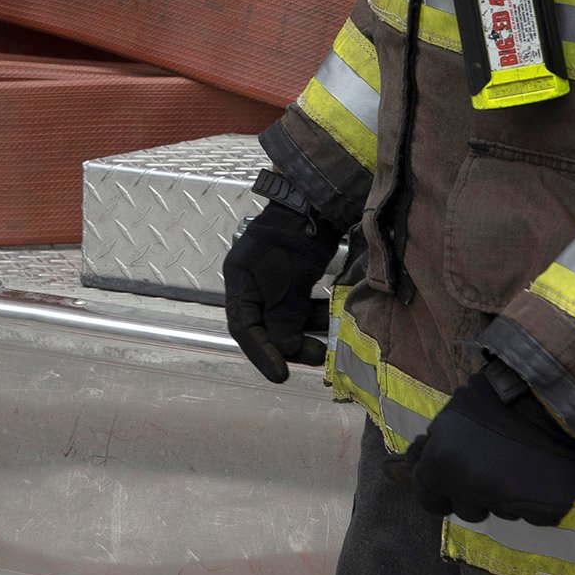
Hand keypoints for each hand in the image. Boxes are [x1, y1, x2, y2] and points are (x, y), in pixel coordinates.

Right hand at [223, 200, 342, 382]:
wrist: (317, 199)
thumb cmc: (297, 235)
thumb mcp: (290, 279)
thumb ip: (284, 317)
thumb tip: (285, 351)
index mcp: (241, 279)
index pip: (244, 327)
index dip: (261, 354)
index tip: (281, 375)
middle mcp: (253, 280)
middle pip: (266, 325)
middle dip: (291, 344)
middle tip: (318, 356)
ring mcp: (275, 277)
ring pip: (287, 316)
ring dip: (306, 330)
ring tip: (330, 341)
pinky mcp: (296, 273)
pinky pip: (301, 303)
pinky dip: (315, 313)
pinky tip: (333, 318)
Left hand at [408, 362, 574, 524]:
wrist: (553, 394)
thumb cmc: (495, 399)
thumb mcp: (451, 415)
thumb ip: (428, 448)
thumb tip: (398, 469)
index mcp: (442, 464)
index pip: (427, 499)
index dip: (439, 490)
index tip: (453, 480)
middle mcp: (471, 487)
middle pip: (466, 510)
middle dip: (475, 493)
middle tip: (494, 464)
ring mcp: (510, 502)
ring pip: (501, 512)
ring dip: (506, 496)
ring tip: (520, 462)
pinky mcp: (546, 510)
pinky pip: (534, 515)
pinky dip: (537, 500)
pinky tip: (541, 472)